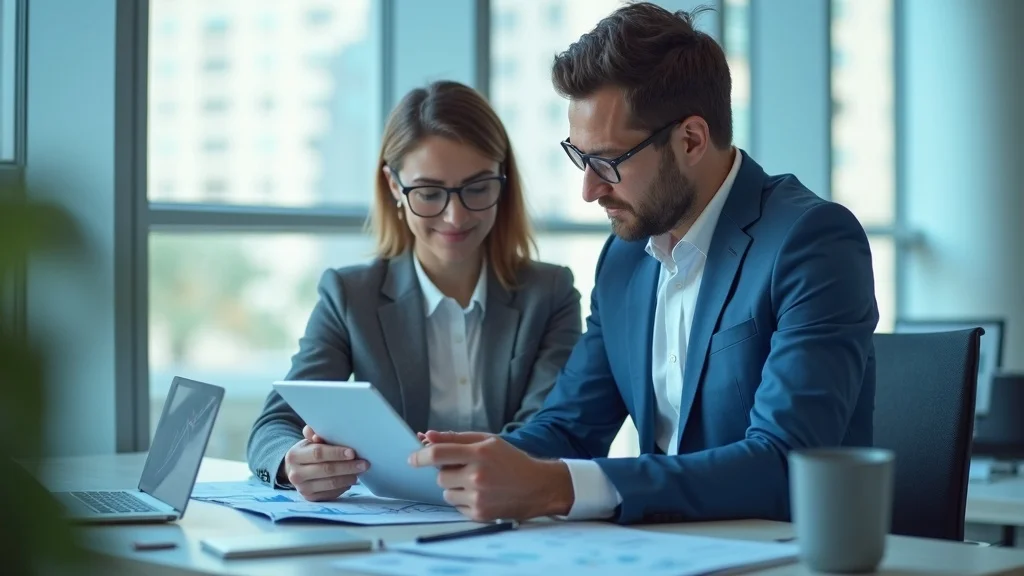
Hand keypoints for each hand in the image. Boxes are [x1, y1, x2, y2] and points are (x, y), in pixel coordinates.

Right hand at [282, 425, 369, 501]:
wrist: (296, 471)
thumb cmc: (307, 452)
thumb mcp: (309, 441)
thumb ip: (314, 435)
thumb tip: (317, 435)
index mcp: (294, 456)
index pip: (318, 453)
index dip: (336, 453)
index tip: (352, 453)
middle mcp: (296, 474)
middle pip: (327, 470)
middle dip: (348, 466)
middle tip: (364, 463)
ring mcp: (302, 489)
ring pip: (331, 484)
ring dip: (348, 477)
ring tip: (360, 471)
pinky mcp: (310, 498)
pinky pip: (331, 494)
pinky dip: (344, 487)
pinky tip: (350, 480)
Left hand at [408, 432, 573, 521]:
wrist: (538, 486)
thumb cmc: (511, 461)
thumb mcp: (488, 441)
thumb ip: (456, 438)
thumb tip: (427, 436)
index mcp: (479, 453)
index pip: (438, 454)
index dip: (420, 456)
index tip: (412, 458)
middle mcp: (477, 476)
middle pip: (440, 476)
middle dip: (447, 473)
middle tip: (465, 469)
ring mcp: (478, 497)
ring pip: (446, 493)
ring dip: (454, 488)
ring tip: (476, 483)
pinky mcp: (480, 514)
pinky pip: (456, 506)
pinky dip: (464, 501)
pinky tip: (482, 494)